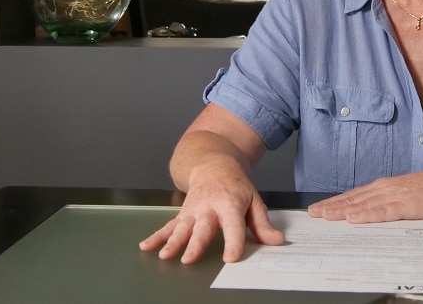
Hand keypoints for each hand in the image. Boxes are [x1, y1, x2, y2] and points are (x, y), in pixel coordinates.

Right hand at [139, 170, 284, 263]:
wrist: (213, 164)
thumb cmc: (236, 185)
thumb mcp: (254, 200)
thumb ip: (263, 224)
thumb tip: (276, 240)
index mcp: (230, 204)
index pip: (233, 226)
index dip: (233, 243)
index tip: (230, 258)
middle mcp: (209, 207)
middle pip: (202, 228)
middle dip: (195, 243)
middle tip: (189, 258)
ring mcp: (193, 211)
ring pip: (182, 228)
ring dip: (172, 241)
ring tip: (166, 255)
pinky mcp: (183, 214)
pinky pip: (168, 226)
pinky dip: (156, 236)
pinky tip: (146, 246)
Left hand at [308, 169, 422, 222]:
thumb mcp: (402, 193)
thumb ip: (385, 201)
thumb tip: (368, 211)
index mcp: (382, 187)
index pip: (353, 196)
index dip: (334, 203)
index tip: (318, 208)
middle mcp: (383, 189)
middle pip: (352, 200)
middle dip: (331, 207)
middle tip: (312, 213)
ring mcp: (393, 197)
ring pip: (362, 205)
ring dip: (341, 211)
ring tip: (325, 216)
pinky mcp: (404, 206)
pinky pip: (381, 212)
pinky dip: (365, 216)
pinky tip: (353, 219)